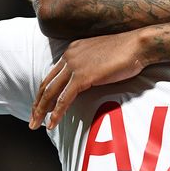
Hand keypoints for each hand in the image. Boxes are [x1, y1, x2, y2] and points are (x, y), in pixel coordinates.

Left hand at [29, 30, 145, 129]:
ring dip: (41, 111)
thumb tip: (85, 81)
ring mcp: (74, 66)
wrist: (137, 45)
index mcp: (72, 50)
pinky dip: (56, 113)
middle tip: (32, 119)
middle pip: (46, 83)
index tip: (40, 105)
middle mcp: (69, 56)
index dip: (44, 91)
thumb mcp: (101, 57)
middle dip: (38, 103)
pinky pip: (64, 98)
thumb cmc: (126, 51)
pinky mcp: (82, 76)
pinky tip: (52, 124)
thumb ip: (89, 66)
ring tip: (36, 125)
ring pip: (51, 92)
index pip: (52, 74)